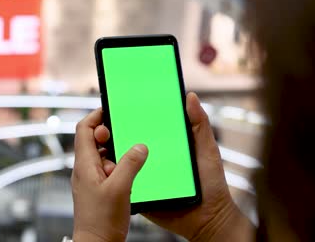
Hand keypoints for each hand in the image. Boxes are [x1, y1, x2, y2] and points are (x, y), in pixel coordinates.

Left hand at [72, 108, 147, 241]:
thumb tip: (140, 146)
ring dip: (115, 151)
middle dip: (109, 134)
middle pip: (92, 139)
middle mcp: (84, 169)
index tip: (110, 110)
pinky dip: (117, 164)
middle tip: (125, 135)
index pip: (84, 129)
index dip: (96, 116)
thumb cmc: (101, 221)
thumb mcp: (120, 188)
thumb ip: (130, 164)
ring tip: (129, 157)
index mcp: (85, 164)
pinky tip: (129, 172)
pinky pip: (106, 168)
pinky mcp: (97, 188)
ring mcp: (90, 179)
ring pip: (101, 154)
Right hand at [96, 93, 252, 240]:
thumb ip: (200, 124)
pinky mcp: (142, 194)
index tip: (118, 106)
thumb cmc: (211, 183)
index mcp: (166, 145)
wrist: (208, 218)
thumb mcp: (207, 149)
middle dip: (114, 135)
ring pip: (123, 164)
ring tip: (103, 146)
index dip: (131, 117)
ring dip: (111, 156)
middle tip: (104, 128)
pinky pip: (125, 184)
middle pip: (129, 143)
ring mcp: (145, 176)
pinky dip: (116, 178)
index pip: (146, 127)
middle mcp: (153, 158)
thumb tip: (190, 96)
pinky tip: (110, 170)